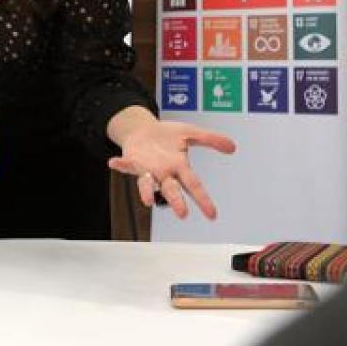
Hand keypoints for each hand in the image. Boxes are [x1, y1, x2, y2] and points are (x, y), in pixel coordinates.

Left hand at [107, 117, 236, 219]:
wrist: (143, 130)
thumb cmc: (167, 136)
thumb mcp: (190, 133)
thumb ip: (211, 139)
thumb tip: (233, 147)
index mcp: (179, 166)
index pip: (193, 185)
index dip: (203, 199)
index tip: (212, 215)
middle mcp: (163, 172)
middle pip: (171, 190)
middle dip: (176, 201)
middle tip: (182, 214)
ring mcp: (146, 168)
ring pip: (147, 183)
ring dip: (146, 190)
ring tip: (146, 200)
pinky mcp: (132, 161)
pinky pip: (125, 165)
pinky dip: (120, 165)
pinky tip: (113, 163)